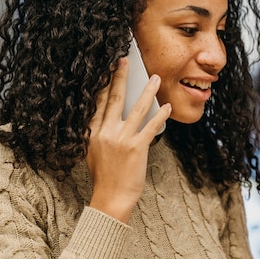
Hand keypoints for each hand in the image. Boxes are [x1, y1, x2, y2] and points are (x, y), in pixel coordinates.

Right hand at [86, 58, 170, 222]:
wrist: (111, 198)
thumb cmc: (104, 177)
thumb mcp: (92, 152)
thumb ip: (98, 134)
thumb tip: (107, 118)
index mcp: (93, 132)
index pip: (98, 102)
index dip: (103, 83)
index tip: (107, 68)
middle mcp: (105, 132)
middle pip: (114, 98)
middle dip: (121, 77)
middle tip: (125, 60)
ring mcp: (122, 139)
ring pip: (137, 109)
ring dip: (148, 91)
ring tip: (156, 78)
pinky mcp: (137, 148)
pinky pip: (151, 127)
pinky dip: (160, 115)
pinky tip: (167, 107)